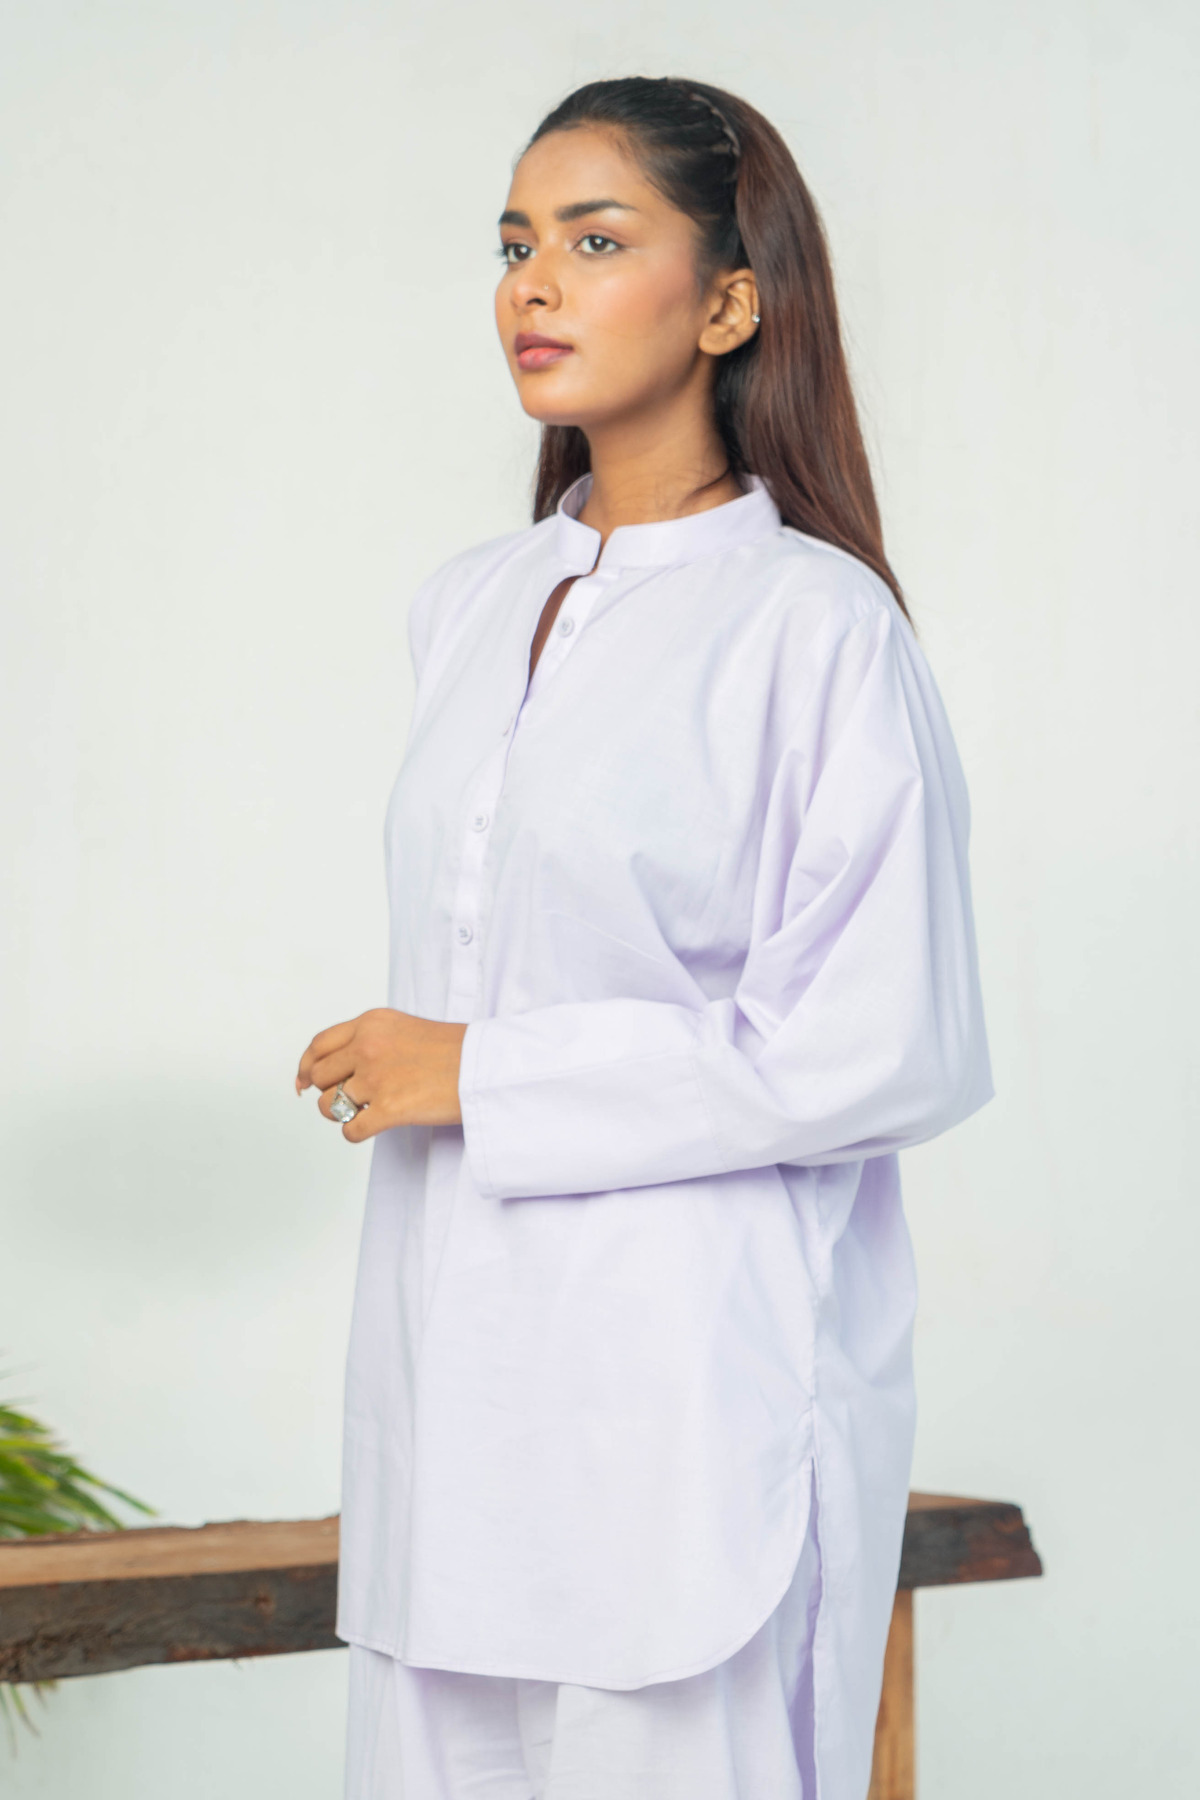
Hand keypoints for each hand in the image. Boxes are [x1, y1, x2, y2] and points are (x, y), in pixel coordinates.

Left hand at [295, 1008, 467, 1141]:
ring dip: (342, 1113)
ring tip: (367, 1110)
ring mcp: (377, 1078)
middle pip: (318, 1076)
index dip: (306, 1066)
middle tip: (350, 1097)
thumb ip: (367, 1040)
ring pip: (328, 1106)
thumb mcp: (402, 1028)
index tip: (304, 1082)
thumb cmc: (452, 1050)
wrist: (485, 1066)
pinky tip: (373, 1126)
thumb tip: (327, 1069)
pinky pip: (349, 1130)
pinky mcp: (389, 1109)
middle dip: (328, 1090)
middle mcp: (368, 1047)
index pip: (318, 1045)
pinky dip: (356, 1132)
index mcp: (370, 1024)